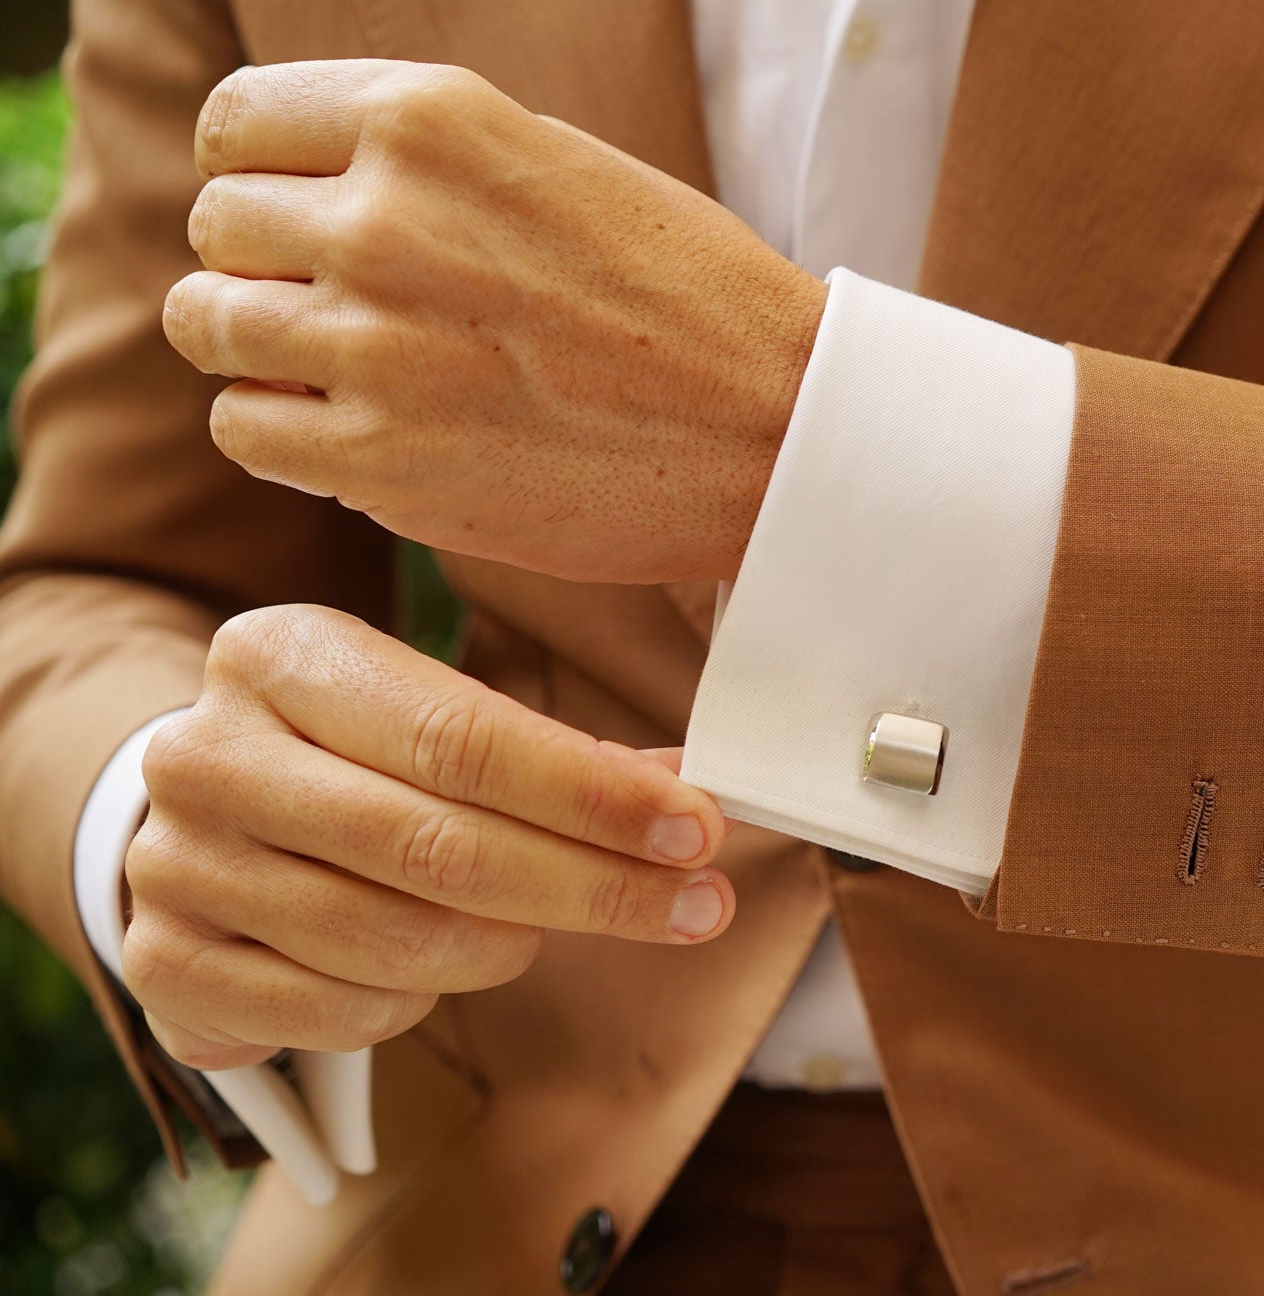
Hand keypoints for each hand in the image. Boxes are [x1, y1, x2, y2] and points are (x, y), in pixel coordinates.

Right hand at [123, 604, 733, 1070]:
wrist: (199, 817)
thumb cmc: (352, 760)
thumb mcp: (432, 718)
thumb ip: (555, 756)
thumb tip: (685, 797)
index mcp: (281, 656)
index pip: (461, 737)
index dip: (591, 796)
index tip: (696, 831)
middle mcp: (208, 754)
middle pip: (436, 847)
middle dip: (591, 886)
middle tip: (696, 905)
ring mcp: (175, 865)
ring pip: (395, 941)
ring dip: (504, 948)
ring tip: (536, 932)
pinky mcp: (163, 965)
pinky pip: (341, 1012)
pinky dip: (414, 1002)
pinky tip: (432, 968)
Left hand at [162, 59, 827, 584]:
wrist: (777, 429)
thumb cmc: (688, 297)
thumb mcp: (556, 164)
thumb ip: (422, 159)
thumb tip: (301, 184)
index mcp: (428, 119)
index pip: (237, 124)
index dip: (258, 174)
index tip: (298, 217)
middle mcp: (383, 218)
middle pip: (218, 227)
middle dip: (265, 265)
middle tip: (346, 309)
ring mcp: (373, 342)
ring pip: (211, 327)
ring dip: (263, 350)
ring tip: (348, 372)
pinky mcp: (379, 459)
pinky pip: (245, 427)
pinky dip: (283, 431)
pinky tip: (361, 432)